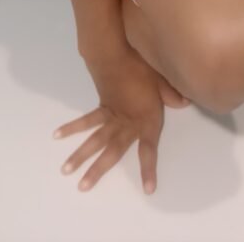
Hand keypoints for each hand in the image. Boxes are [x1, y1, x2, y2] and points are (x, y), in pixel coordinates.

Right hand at [52, 51, 190, 194]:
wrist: (116, 53)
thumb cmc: (142, 66)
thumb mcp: (163, 80)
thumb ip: (173, 94)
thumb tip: (186, 101)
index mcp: (146, 120)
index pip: (149, 149)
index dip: (149, 170)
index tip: (148, 190)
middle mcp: (126, 123)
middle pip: (112, 151)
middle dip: (98, 170)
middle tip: (82, 187)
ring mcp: (111, 116)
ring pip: (94, 140)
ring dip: (80, 155)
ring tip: (66, 171)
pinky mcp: (102, 106)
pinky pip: (86, 121)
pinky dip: (72, 128)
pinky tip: (57, 135)